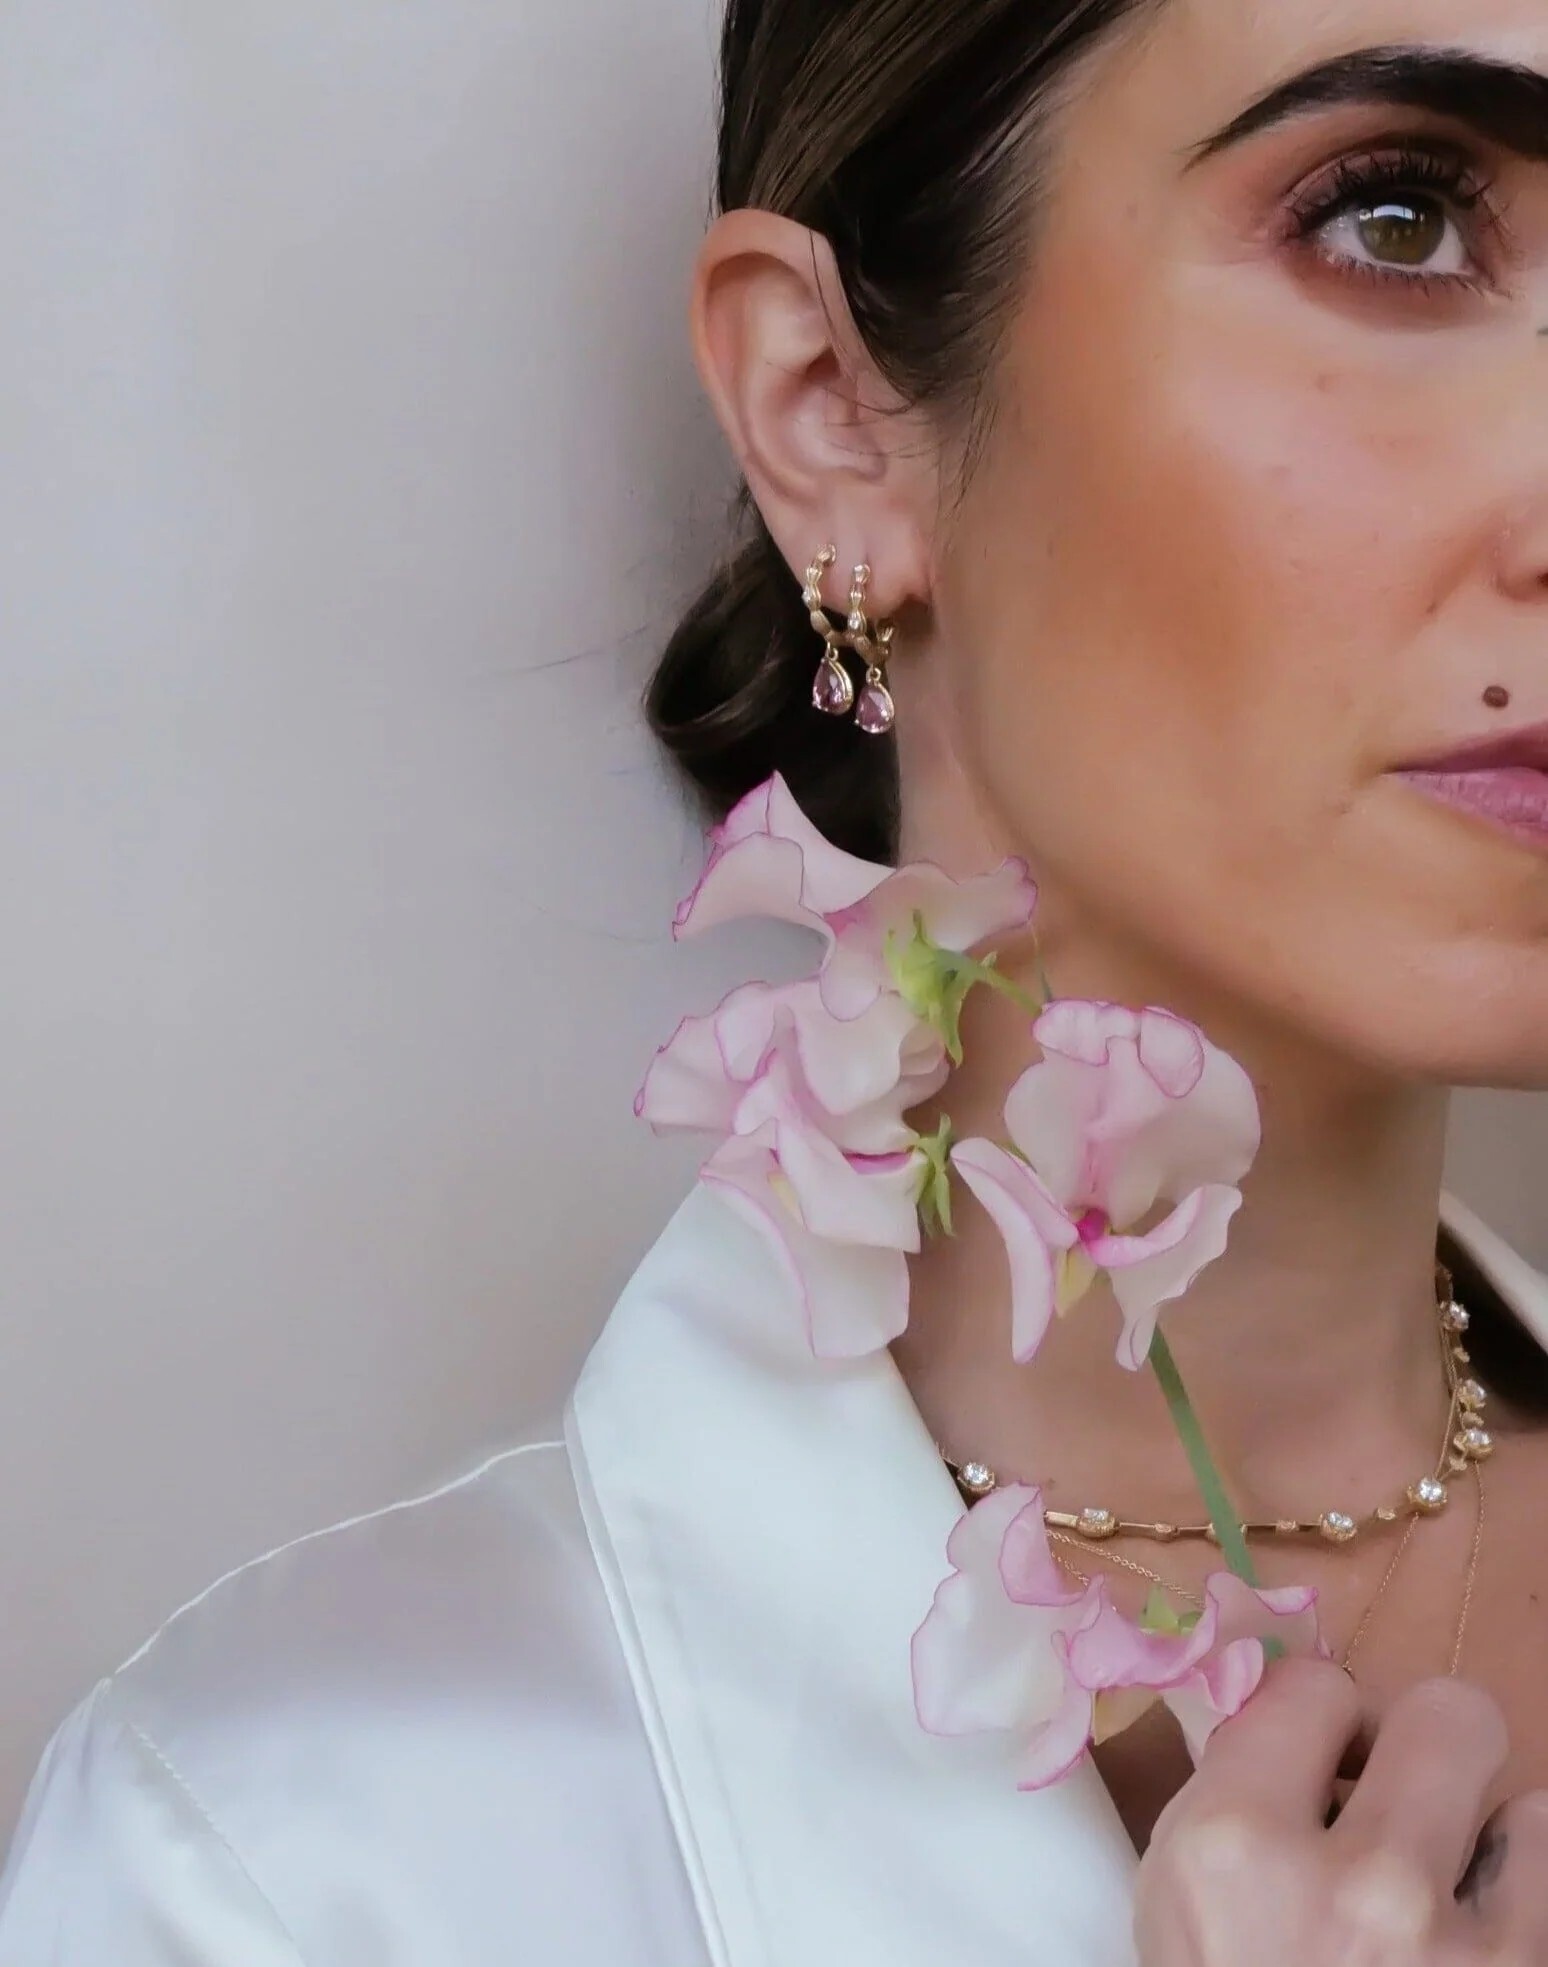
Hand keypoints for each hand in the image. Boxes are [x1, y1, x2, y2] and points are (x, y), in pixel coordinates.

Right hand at [1135, 1660, 1547, 1963]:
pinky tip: (1471, 1945)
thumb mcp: (1178, 1902)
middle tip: (1398, 1799)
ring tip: (1446, 1897)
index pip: (1317, 1684)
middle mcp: (1361, 1887)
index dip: (1319, 1717)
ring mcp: (1463, 1952)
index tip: (1315, 1758)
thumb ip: (1230, 1791)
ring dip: (1487, 1844)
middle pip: (1452, 1712)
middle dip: (1425, 1748)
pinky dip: (1521, 1907)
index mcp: (1238, 1848)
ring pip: (1530, 1807)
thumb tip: (1287, 1701)